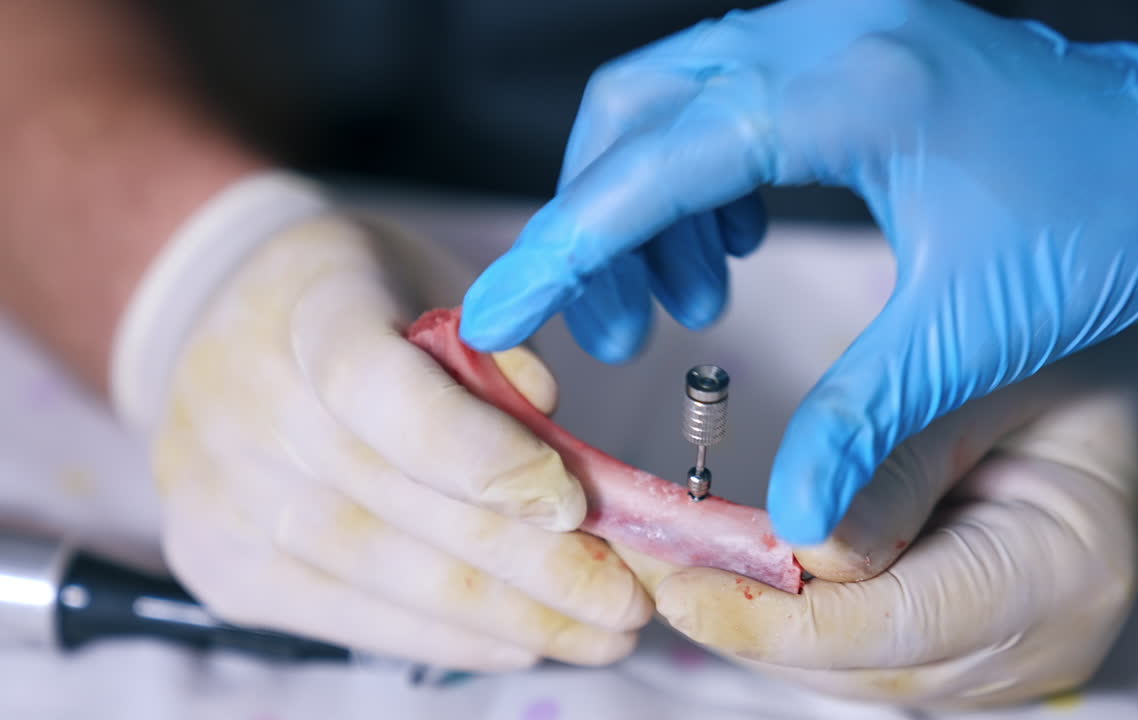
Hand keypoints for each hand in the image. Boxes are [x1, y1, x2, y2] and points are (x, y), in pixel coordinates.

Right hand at [147, 212, 649, 669]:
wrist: (233, 322)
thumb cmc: (365, 301)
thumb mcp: (437, 286)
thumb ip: (498, 355)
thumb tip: (555, 452)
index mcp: (310, 306)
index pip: (382, 390)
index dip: (481, 456)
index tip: (572, 504)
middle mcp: (247, 405)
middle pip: (405, 507)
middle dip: (538, 568)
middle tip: (630, 599)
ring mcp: (223, 496)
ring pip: (390, 579)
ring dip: (510, 618)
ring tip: (598, 634)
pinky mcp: (223, 566)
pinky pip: (354, 620)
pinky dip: (451, 638)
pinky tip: (521, 642)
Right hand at [458, 0, 1137, 543]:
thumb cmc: (1109, 223)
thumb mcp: (972, 330)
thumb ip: (865, 419)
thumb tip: (791, 524)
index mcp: (852, 87)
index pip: (658, 160)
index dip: (566, 242)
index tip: (501, 308)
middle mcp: (831, 30)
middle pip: (642, 111)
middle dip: (600, 223)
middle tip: (615, 328)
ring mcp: (838, 26)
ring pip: (677, 98)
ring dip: (649, 202)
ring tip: (674, 301)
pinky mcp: (850, 46)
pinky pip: (728, 96)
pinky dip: (700, 175)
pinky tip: (729, 244)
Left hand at [615, 299, 1137, 708]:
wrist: (1111, 367)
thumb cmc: (1060, 340)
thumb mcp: (981, 365)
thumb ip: (894, 459)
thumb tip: (793, 549)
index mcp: (1065, 569)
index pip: (896, 623)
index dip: (773, 618)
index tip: (672, 588)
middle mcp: (1043, 641)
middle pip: (859, 660)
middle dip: (739, 617)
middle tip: (636, 560)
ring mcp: (1005, 656)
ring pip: (845, 664)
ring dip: (750, 616)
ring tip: (661, 556)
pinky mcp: (965, 646)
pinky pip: (857, 644)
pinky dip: (786, 608)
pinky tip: (726, 561)